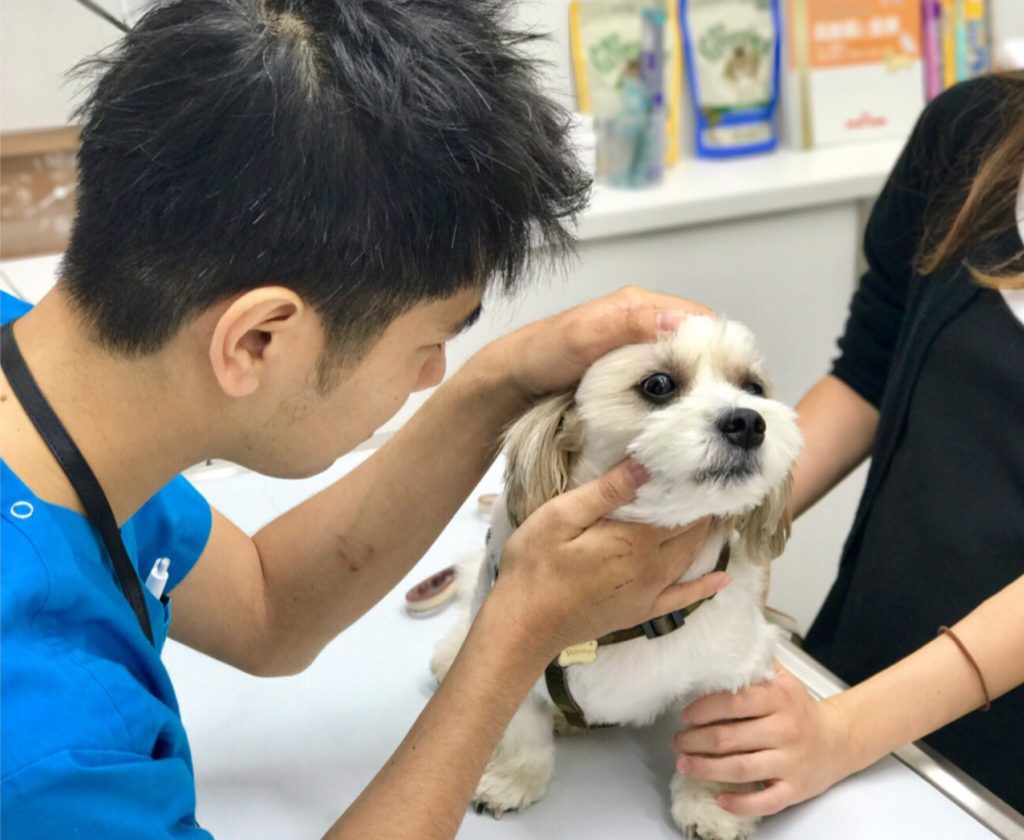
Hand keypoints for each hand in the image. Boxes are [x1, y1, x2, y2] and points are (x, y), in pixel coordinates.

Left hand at [488, 286, 710, 403]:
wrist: (512, 381)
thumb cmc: (542, 355)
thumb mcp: (583, 337)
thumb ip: (627, 326)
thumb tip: (677, 321)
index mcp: (640, 306)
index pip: (699, 319)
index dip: (718, 346)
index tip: (726, 380)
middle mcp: (646, 325)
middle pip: (698, 344)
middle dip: (713, 371)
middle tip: (720, 405)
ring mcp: (641, 352)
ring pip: (686, 367)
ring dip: (697, 388)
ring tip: (708, 416)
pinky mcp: (633, 376)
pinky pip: (669, 384)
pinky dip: (679, 398)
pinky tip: (682, 418)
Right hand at [489, 459, 726, 660]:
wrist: (524, 625)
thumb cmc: (535, 566)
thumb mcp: (561, 517)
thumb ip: (606, 492)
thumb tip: (646, 465)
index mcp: (634, 540)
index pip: (678, 510)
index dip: (693, 490)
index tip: (704, 468)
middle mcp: (652, 567)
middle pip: (690, 533)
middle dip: (704, 510)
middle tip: (713, 485)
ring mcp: (649, 592)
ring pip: (690, 559)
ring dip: (706, 537)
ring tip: (718, 514)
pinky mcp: (640, 612)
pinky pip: (683, 598)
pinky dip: (705, 587)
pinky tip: (722, 579)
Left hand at [672, 663, 855, 816]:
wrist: (839, 741)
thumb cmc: (798, 709)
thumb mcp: (782, 679)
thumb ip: (754, 664)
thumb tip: (718, 648)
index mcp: (779, 699)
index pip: (735, 702)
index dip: (704, 709)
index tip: (686, 715)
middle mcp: (786, 730)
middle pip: (730, 738)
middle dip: (696, 741)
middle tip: (677, 741)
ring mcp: (791, 762)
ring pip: (741, 769)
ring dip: (706, 769)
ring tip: (684, 764)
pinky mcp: (795, 790)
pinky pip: (765, 801)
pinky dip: (740, 803)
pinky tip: (720, 799)